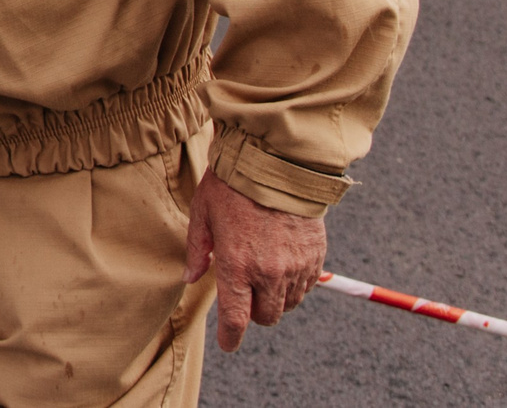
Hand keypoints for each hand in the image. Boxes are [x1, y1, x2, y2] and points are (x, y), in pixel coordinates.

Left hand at [183, 173, 325, 351]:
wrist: (276, 164)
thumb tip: (190, 278)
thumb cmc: (231, 186)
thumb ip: (196, 251)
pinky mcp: (316, 257)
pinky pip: (306, 287)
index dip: (230, 337)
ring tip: (262, 273)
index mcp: (237, 266)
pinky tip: (282, 264)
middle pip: (266, 317)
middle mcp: (269, 273)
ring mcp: (296, 267)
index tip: (228, 343)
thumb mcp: (202, 214)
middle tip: (243, 293)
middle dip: (253, 312)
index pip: (236, 319)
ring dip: (274, 299)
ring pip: (288, 305)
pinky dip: (294, 284)